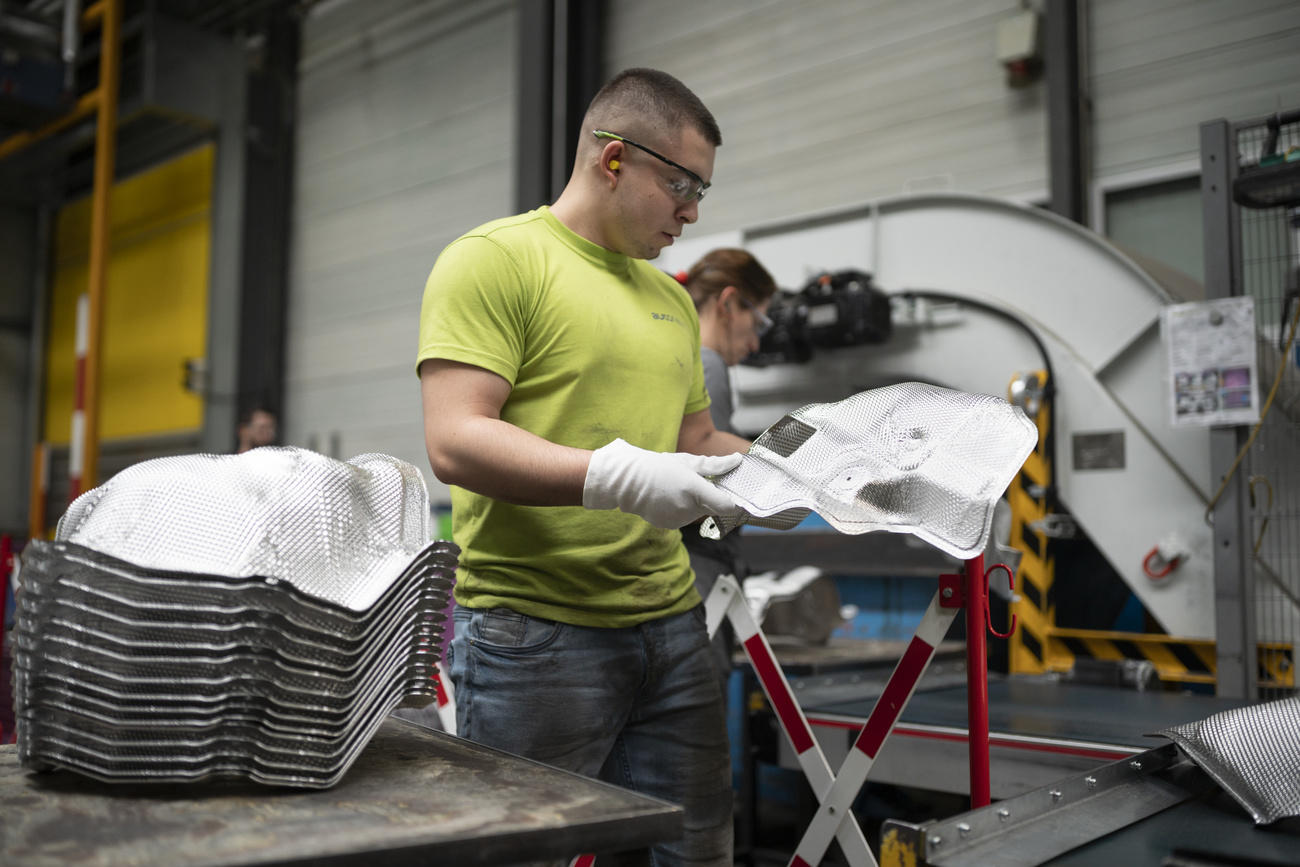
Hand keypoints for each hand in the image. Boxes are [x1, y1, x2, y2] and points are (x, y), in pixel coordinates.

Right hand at [583, 438, 742, 528]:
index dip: (733, 502)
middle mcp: (688, 508)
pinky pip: (684, 519)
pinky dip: (681, 511)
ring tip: (678, 490)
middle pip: (712, 508)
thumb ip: (714, 465)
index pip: (726, 505)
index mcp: (694, 489)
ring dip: (694, 505)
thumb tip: (736, 460)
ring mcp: (678, 519)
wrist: (627, 482)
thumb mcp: (687, 462)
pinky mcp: (670, 526)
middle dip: (710, 499)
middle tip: (697, 484)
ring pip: (697, 514)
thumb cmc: (658, 467)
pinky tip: (669, 499)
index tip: (734, 497)